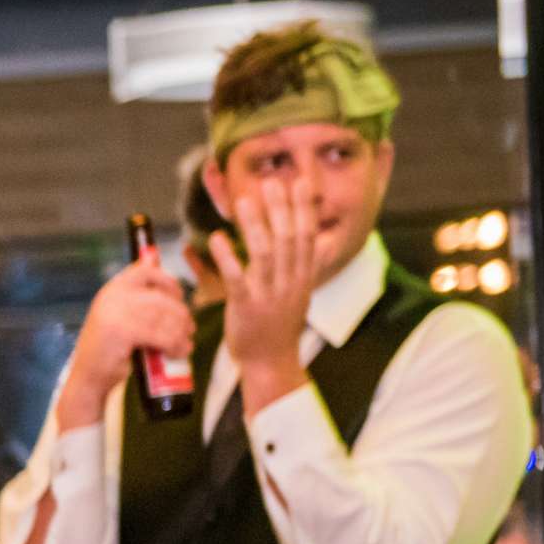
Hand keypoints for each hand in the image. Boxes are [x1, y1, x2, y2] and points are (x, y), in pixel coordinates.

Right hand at [59, 248, 194, 429]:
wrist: (88, 377)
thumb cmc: (109, 348)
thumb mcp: (120, 313)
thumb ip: (136, 291)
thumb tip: (153, 255)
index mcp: (113, 288)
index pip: (147, 271)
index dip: (169, 282)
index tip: (179, 299)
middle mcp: (112, 296)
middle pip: (162, 298)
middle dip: (181, 314)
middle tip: (189, 329)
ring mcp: (116, 313)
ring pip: (164, 317)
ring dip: (180, 332)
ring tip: (185, 344)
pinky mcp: (123, 332)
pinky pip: (160, 335)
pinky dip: (174, 344)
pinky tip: (178, 352)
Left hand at [208, 177, 318, 410]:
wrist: (271, 362)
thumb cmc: (281, 324)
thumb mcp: (302, 290)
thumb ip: (311, 264)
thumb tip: (326, 240)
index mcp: (303, 275)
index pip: (307, 234)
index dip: (304, 207)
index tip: (300, 181)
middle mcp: (290, 281)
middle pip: (288, 239)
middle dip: (281, 208)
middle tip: (271, 182)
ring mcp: (269, 294)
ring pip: (265, 254)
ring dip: (254, 225)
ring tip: (243, 200)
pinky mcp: (246, 308)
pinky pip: (237, 279)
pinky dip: (227, 257)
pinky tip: (217, 238)